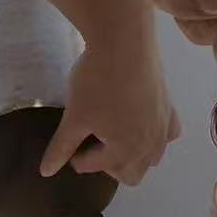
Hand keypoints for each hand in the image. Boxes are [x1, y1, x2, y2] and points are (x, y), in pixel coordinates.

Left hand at [40, 28, 179, 183]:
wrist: (124, 42)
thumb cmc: (96, 82)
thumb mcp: (74, 117)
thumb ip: (61, 147)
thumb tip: (46, 172)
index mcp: (124, 151)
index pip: (95, 167)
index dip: (77, 158)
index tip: (69, 146)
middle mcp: (149, 146)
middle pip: (131, 175)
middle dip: (110, 166)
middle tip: (93, 145)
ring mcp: (163, 128)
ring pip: (152, 159)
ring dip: (134, 156)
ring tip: (115, 135)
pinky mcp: (170, 109)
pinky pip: (168, 135)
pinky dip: (155, 136)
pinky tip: (141, 122)